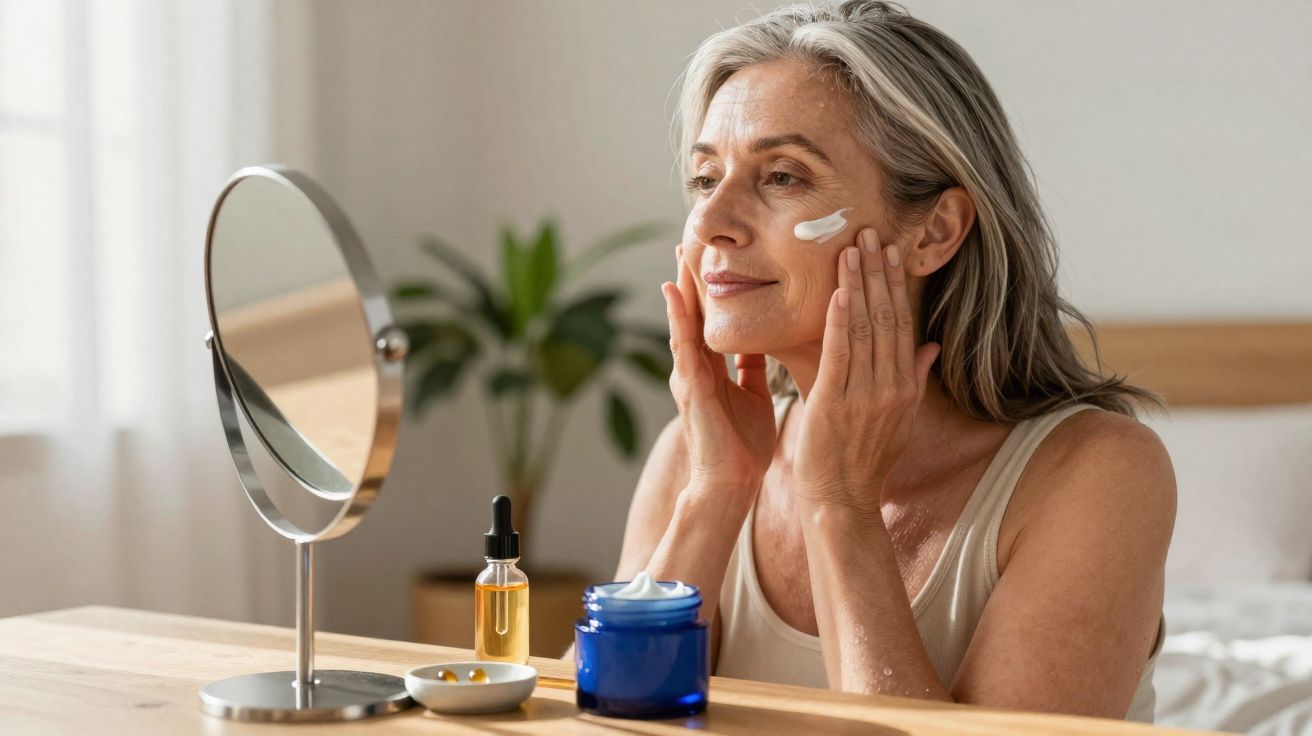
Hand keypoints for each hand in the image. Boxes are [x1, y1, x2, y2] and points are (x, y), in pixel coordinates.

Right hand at [662, 244, 777, 497]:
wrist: (731, 485)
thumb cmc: (742, 448)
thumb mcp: (753, 397)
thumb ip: (752, 369)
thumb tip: (763, 342)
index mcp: (713, 370)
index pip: (712, 321)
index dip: (713, 290)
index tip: (713, 257)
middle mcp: (696, 368)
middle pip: (693, 314)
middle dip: (691, 279)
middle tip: (688, 240)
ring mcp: (688, 376)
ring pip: (684, 322)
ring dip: (681, 288)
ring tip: (679, 254)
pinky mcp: (688, 387)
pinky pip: (682, 344)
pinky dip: (677, 317)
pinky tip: (673, 292)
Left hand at [793, 228, 940, 517]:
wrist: (841, 501)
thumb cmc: (864, 462)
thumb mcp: (899, 420)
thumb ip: (914, 379)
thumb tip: (930, 346)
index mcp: (904, 388)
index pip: (902, 325)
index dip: (896, 286)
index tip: (890, 252)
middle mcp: (890, 387)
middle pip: (887, 318)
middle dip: (879, 274)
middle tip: (872, 233)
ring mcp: (864, 396)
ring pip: (865, 329)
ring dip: (859, 285)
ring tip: (852, 248)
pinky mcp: (836, 404)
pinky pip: (841, 354)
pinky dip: (841, 320)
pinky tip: (840, 291)